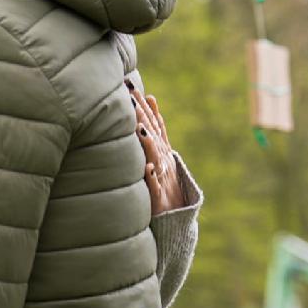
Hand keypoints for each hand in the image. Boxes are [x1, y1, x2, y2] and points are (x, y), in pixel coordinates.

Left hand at [128, 83, 184, 214]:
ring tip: (139, 129)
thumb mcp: (158, 158)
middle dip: (142, 114)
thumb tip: (146, 104)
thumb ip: (153, 133)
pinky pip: (155, 188)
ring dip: (148, 143)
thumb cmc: (162, 188)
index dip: (145, 106)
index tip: (133, 87)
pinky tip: (148, 169)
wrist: (176, 221)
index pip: (154, 124)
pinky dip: (152, 178)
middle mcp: (163, 161)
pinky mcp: (159, 199)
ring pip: (155, 158)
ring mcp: (162, 179)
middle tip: (131, 95)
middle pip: (152, 134)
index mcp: (162, 152)